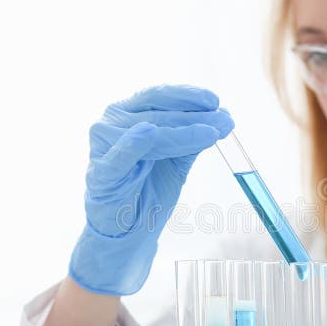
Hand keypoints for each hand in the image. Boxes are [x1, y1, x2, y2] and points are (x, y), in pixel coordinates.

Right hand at [68, 84, 233, 294]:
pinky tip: (147, 133)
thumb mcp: (177, 158)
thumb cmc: (149, 188)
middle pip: (159, 115)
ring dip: (182, 133)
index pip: (159, 97)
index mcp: (127, 113)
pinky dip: (132, 144)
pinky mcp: (101, 173)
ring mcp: (103, 146)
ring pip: (149, 134)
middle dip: (195, 118)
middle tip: (225, 121)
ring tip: (210, 133)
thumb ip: (193, 137)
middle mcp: (111, 123)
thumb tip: (225, 116)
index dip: (188, 96)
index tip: (216, 101)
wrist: (129, 229)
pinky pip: (119, 157)